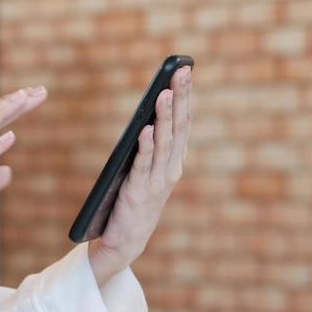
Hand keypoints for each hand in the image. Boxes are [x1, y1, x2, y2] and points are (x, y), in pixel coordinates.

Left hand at [88, 64, 192, 284]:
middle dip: (180, 98)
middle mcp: (171, 168)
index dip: (185, 96)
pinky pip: (143, 164)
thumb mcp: (149, 170)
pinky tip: (145, 128)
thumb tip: (149, 113)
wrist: (126, 241)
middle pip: (178, 127)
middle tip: (181, 72)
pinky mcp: (139, 192)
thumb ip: (152, 146)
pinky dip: (145, 145)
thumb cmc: (135, 201)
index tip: (186, 70)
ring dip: (163, 117)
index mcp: (174, 160)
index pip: (183, 122)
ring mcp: (157, 181)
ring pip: (162, 142)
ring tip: (163, 94)